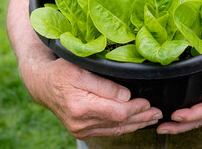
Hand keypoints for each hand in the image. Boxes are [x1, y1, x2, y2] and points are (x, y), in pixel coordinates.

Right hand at [20, 55, 162, 139]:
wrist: (43, 85)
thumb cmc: (62, 72)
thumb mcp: (81, 70)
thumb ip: (104, 85)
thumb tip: (126, 96)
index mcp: (81, 106)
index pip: (117, 112)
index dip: (136, 109)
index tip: (148, 102)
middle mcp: (80, 123)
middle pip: (118, 123)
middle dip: (141, 118)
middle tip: (157, 112)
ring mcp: (80, 130)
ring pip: (115, 130)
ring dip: (135, 124)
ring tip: (151, 119)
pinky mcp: (81, 132)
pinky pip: (107, 132)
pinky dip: (122, 127)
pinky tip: (133, 123)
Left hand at [156, 42, 201, 133]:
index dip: (192, 114)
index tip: (176, 116)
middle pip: (199, 120)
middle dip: (180, 126)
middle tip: (161, 128)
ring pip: (196, 120)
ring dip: (179, 126)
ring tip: (161, 128)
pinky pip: (195, 114)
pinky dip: (183, 120)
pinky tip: (169, 120)